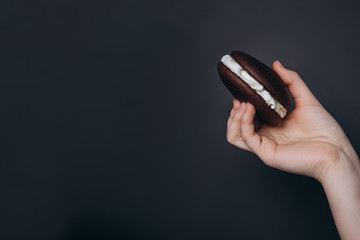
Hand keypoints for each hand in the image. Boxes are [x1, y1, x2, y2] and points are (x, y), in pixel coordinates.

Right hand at [226, 60, 355, 181]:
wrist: (337, 149)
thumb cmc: (324, 130)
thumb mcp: (305, 99)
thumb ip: (291, 81)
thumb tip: (276, 64)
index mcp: (271, 127)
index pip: (247, 119)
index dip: (240, 106)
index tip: (242, 92)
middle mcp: (265, 137)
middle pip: (236, 128)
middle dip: (234, 112)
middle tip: (239, 99)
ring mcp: (264, 146)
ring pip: (235, 136)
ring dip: (234, 118)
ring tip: (241, 104)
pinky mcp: (267, 153)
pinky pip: (247, 138)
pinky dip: (243, 122)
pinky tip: (249, 109)